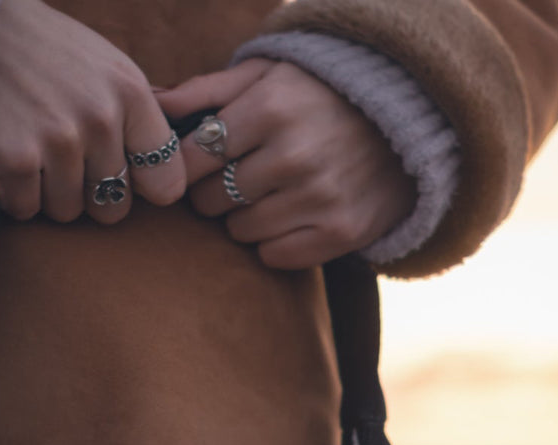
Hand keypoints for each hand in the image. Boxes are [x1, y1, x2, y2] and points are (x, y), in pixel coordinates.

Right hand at [0, 0, 184, 222]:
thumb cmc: (46, 54)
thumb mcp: (106, 68)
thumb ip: (138, 120)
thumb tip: (167, 180)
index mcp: (130, 94)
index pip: (166, 180)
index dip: (143, 186)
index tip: (125, 177)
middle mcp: (99, 119)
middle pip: (113, 208)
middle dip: (89, 194)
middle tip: (65, 160)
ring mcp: (58, 142)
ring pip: (68, 212)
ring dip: (47, 192)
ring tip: (33, 149)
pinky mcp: (15, 160)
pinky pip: (26, 210)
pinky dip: (13, 193)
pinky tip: (7, 156)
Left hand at [157, 59, 415, 268]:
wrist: (405, 123)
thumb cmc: (321, 96)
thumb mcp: (269, 76)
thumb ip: (207, 91)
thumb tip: (152, 105)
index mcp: (271, 109)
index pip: (193, 157)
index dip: (187, 166)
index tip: (199, 165)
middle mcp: (294, 156)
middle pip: (210, 199)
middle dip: (213, 192)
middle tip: (236, 179)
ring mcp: (318, 198)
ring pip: (239, 230)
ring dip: (242, 219)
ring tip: (266, 196)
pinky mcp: (338, 233)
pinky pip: (272, 255)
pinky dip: (271, 243)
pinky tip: (288, 218)